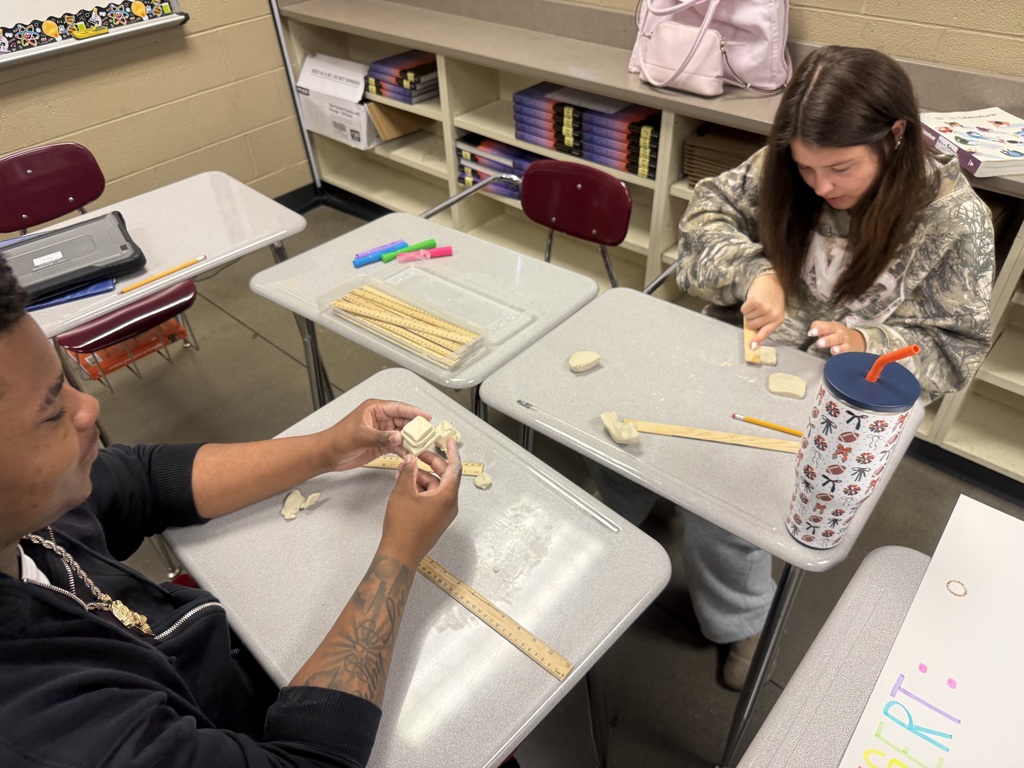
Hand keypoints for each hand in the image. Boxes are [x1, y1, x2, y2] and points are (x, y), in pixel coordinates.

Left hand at [320, 399, 430, 472]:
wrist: (328, 455)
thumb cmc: (338, 439)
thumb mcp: (361, 436)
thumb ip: (381, 436)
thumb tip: (399, 436)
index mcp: (374, 409)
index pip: (398, 407)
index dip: (413, 411)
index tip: (426, 416)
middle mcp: (380, 419)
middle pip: (403, 421)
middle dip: (415, 427)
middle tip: (427, 433)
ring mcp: (381, 432)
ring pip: (401, 434)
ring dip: (410, 440)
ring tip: (421, 445)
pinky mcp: (381, 444)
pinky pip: (396, 445)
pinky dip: (403, 450)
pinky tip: (409, 454)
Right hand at [378, 440, 460, 569]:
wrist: (399, 554)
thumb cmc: (403, 525)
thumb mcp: (403, 492)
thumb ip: (409, 472)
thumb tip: (413, 459)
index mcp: (447, 496)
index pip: (454, 468)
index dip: (452, 452)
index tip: (448, 440)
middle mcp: (449, 505)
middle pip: (444, 477)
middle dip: (430, 464)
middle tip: (417, 454)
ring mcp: (442, 514)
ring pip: (435, 488)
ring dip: (421, 477)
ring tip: (403, 470)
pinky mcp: (434, 520)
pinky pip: (431, 498)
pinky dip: (420, 489)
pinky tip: (404, 484)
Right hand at [741, 273, 784, 347]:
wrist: (770, 280)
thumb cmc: (771, 298)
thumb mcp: (773, 312)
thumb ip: (765, 323)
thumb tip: (751, 338)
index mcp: (778, 319)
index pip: (766, 332)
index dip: (757, 340)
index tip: (751, 347)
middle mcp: (772, 315)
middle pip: (752, 326)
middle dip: (751, 319)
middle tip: (757, 311)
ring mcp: (764, 308)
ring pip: (747, 318)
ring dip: (748, 312)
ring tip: (756, 304)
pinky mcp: (755, 302)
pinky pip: (743, 311)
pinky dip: (745, 306)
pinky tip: (752, 301)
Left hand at [808, 321, 865, 354]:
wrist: (857, 340)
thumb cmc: (838, 333)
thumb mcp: (830, 327)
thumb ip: (818, 327)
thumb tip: (810, 332)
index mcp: (834, 327)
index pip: (827, 326)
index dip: (819, 329)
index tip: (811, 333)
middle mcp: (841, 335)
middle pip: (835, 336)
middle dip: (827, 340)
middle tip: (820, 343)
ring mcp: (846, 344)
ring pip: (843, 346)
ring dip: (838, 349)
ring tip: (832, 350)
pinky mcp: (850, 352)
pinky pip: (847, 355)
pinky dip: (844, 356)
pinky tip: (840, 358)